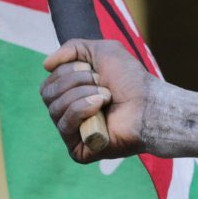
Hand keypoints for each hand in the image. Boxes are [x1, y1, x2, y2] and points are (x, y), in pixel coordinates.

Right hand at [40, 39, 154, 161]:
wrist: (151, 103)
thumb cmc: (132, 80)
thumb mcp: (103, 51)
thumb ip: (73, 48)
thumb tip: (46, 65)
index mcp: (72, 95)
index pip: (49, 82)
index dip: (69, 71)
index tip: (95, 70)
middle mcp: (70, 114)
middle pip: (47, 93)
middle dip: (75, 82)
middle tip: (103, 83)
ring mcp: (74, 133)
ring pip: (54, 109)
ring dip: (82, 95)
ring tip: (107, 96)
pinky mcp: (79, 150)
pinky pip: (64, 126)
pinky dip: (81, 111)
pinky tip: (100, 108)